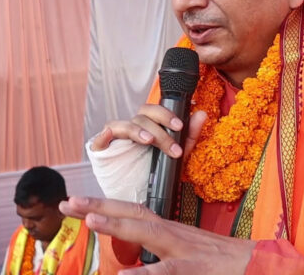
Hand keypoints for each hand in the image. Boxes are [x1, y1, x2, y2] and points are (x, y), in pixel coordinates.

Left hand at [60, 196, 255, 274]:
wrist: (256, 265)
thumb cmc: (219, 262)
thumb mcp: (185, 253)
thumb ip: (160, 253)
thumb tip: (134, 262)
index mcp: (168, 230)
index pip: (131, 212)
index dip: (103, 205)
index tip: (75, 203)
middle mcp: (172, 234)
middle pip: (131, 214)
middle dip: (98, 206)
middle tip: (67, 202)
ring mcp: (182, 250)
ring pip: (146, 233)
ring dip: (117, 225)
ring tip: (90, 220)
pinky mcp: (193, 269)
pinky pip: (166, 272)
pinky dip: (145, 274)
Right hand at [91, 105, 207, 158]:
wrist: (136, 193)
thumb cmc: (155, 168)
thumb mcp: (177, 153)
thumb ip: (190, 135)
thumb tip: (202, 114)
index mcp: (148, 125)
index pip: (155, 111)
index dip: (166, 115)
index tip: (180, 127)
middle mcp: (132, 127)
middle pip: (141, 116)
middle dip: (158, 128)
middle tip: (171, 144)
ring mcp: (116, 136)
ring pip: (124, 124)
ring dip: (137, 130)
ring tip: (149, 141)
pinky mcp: (102, 147)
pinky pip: (101, 137)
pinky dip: (105, 135)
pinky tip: (111, 137)